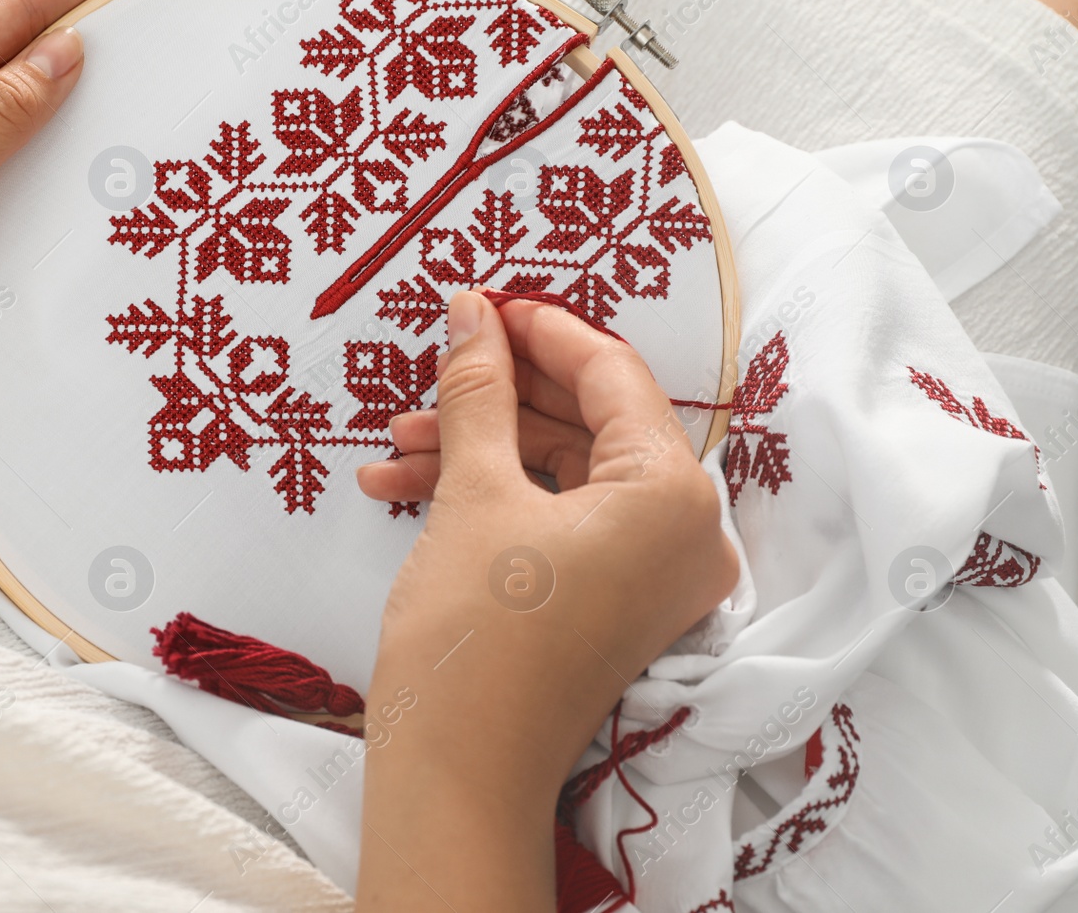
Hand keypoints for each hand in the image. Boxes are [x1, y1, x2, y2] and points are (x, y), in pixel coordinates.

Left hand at [0, 0, 175, 448]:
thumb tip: (63, 52)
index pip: (3, 9)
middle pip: (15, 50)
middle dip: (89, 22)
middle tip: (162, 3)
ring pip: (20, 113)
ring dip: (79, 97)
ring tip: (149, 78)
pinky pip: (14, 173)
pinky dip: (59, 162)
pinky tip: (99, 166)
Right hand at [354, 291, 736, 910]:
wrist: (459, 773)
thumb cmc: (475, 631)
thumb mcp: (473, 491)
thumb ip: (479, 389)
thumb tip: (473, 311)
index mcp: (673, 493)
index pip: (611, 375)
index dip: (538, 332)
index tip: (478, 305)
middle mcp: (684, 532)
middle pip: (588, 423)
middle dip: (496, 397)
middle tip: (431, 371)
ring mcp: (652, 573)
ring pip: (563, 472)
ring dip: (479, 450)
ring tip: (394, 449)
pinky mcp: (615, 601)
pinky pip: (560, 518)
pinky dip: (494, 497)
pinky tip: (407, 487)